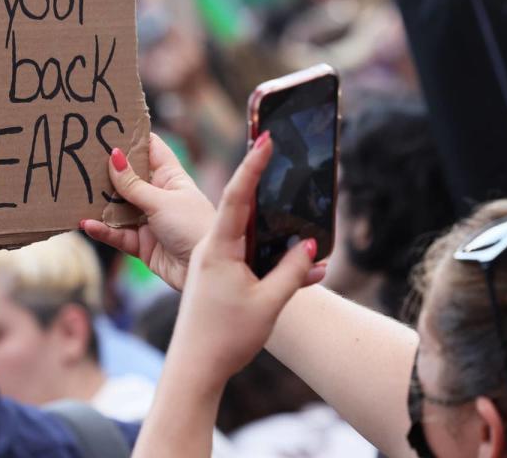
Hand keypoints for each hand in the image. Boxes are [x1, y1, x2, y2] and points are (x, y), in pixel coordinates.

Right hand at [82, 133, 214, 289]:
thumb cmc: (193, 226)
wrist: (203, 268)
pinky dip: (103, 229)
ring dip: (100, 202)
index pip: (151, 150)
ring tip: (77, 193)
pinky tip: (87, 223)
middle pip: (129, 178)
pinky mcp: (141, 244)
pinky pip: (118, 234)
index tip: (109, 126)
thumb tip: (113, 156)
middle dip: (108, 171)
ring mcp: (149, 220)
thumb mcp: (162, 201)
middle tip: (81, 158)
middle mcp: (158, 196)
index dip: (133, 138)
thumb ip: (133, 184)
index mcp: (171, 177)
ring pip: (119, 207)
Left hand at [167, 133, 326, 383]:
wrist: (196, 367)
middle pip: (238, 207)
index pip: (238, 198)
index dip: (252, 167)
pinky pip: (243, 253)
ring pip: (243, 232)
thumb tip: (309, 242)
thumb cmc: (226, 337)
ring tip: (289, 202)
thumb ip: (292, 271)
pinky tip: (299, 263)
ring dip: (265, 220)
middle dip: (257, 180)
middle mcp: (213, 249)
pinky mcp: (216, 275)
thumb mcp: (268, 303)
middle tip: (273, 150)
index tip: (264, 138)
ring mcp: (212, 261)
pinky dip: (265, 251)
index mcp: (220, 249)